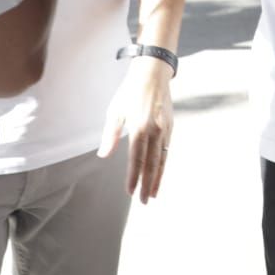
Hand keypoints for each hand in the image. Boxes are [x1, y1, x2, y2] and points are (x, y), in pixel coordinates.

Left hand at [98, 55, 173, 203]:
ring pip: (162, 160)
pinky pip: (167, 150)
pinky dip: (164, 164)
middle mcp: (154, 131)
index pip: (136, 160)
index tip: (130, 192)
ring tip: (154, 193)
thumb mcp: (115, 111)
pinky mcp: (170, 126)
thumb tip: (104, 155)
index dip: (133, 177)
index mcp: (139, 128)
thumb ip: (110, 135)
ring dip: (158, 178)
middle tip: (144, 201)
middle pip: (152, 164)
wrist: (153, 73)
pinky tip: (160, 173)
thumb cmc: (130, 92)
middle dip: (148, 184)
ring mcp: (165, 129)